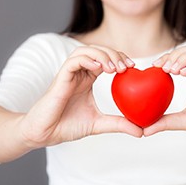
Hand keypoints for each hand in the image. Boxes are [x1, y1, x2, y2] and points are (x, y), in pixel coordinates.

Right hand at [20, 45, 141, 148]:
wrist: (45, 134)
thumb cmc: (67, 126)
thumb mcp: (99, 124)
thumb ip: (119, 124)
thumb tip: (141, 131)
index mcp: (88, 79)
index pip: (106, 60)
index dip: (120, 58)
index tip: (132, 67)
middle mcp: (80, 73)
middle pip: (98, 51)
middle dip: (114, 54)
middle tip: (127, 66)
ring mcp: (69, 74)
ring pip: (85, 51)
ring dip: (102, 55)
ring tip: (114, 68)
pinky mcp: (60, 78)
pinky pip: (73, 61)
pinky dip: (88, 60)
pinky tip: (99, 68)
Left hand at [144, 45, 185, 148]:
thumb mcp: (185, 121)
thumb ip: (166, 122)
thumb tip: (145, 130)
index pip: (182, 59)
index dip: (167, 59)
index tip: (153, 67)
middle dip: (173, 54)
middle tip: (160, 66)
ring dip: (183, 57)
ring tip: (170, 69)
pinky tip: (182, 73)